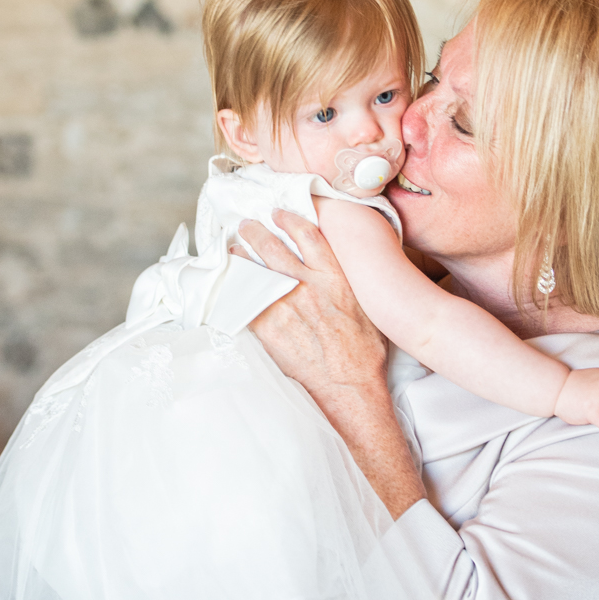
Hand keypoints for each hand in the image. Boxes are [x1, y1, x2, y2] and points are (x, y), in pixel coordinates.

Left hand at [237, 210, 387, 403]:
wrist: (350, 385)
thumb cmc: (364, 352)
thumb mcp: (367, 306)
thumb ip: (349, 283)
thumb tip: (343, 272)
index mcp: (334, 277)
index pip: (307, 235)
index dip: (290, 220)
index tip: (279, 214)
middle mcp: (307, 285)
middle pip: (274, 246)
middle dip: (256, 232)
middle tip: (247, 225)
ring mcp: (285, 306)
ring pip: (255, 269)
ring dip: (242, 254)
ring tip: (235, 248)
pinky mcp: (269, 328)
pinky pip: (245, 299)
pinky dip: (235, 286)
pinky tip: (231, 281)